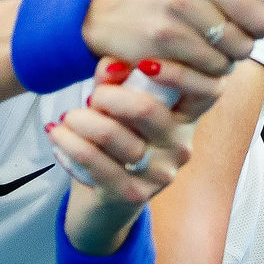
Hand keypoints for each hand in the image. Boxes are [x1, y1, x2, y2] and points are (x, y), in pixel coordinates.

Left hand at [46, 57, 199, 252]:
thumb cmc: (115, 140)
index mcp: (185, 117)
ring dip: (84, 122)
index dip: (180, 72)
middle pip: (148, 109)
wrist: (105, 199)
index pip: (205, 90)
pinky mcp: (132, 194)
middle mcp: (180, 146)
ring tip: (67, 117)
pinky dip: (72, 144)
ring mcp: (159, 174)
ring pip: (117, 137)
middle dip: (111, 96)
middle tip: (93, 97)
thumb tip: (109, 64)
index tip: (144, 65)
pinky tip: (58, 134)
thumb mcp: (119, 105)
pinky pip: (97, 163)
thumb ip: (116, 80)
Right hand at [80, 0, 263, 76]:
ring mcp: (182, 5)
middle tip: (234, 32)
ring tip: (209, 45)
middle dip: (256, 36)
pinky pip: (214, 68)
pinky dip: (210, 71)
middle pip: (263, 21)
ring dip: (231, 57)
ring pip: (240, 50)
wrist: (107, 11)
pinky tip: (193, 58)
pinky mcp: (167, 37)